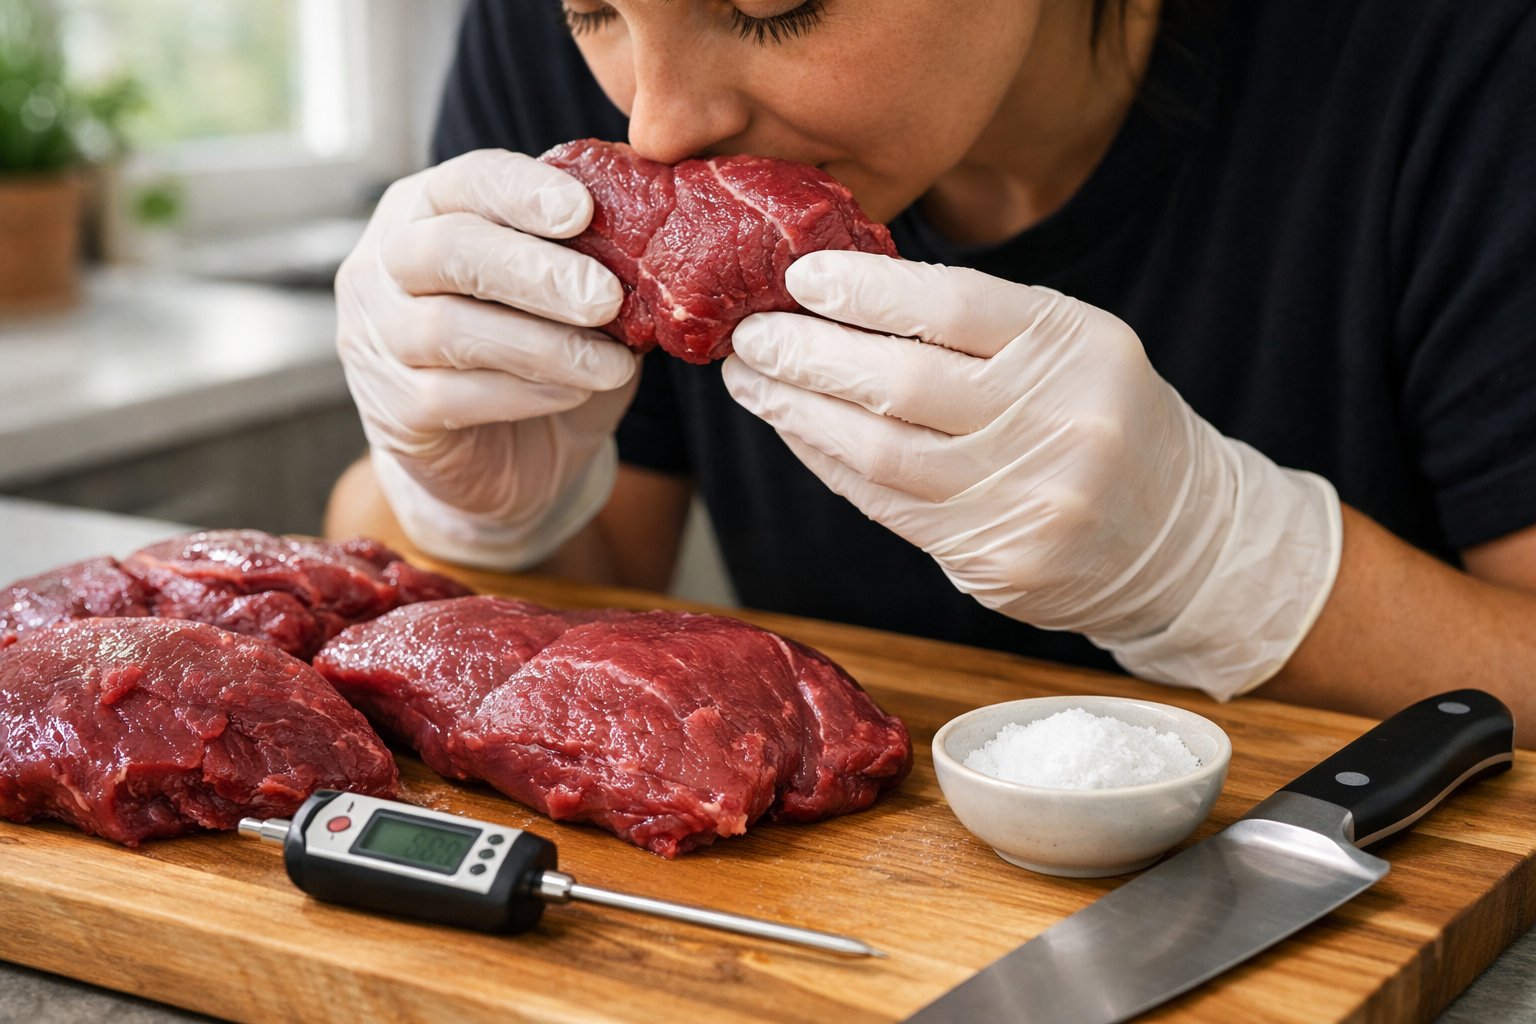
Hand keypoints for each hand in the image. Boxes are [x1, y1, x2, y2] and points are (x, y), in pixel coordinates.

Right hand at [336, 149, 638, 567]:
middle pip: (447, 249)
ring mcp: (378, 340)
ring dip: (545, 344)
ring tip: (612, 362)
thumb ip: (594, 248)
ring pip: (449, 329)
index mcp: (426, 210)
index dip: (521, 191)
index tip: (583, 210)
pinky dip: (526, 392)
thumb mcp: (570, 289)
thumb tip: (655, 213)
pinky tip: (576, 392)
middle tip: (606, 298)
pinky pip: (456, 395)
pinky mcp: (394, 409)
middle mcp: (384, 266)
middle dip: (535, 271)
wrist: (509, 453)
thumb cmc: (542, 347)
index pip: (464, 181)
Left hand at [723, 252, 1341, 697]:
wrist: (1180, 538)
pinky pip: (888, 505)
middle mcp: (1058, 422)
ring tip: (753, 380)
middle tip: (749, 332)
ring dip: (800, 413)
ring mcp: (1028, 499)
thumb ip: (977, 325)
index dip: (866, 290)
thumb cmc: (1102, 419)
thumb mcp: (1072, 347)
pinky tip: (794, 430)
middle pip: (904, 381)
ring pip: (882, 451)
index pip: (954, 305)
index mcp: (1078, 348)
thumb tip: (841, 294)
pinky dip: (829, 463)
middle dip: (810, 354)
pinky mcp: (998, 561)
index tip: (799, 277)